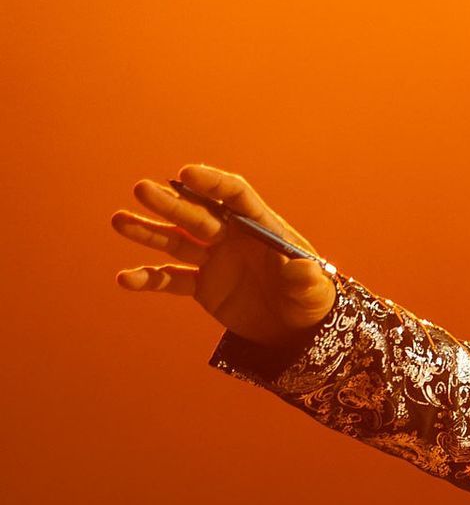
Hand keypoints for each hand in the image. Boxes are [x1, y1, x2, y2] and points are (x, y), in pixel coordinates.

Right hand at [111, 164, 337, 347]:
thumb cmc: (311, 301)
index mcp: (262, 228)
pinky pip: (170, 279)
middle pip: (198, 214)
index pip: (236, 196)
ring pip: (175, 241)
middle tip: (142, 190)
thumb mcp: (314, 291)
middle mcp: (233, 237)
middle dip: (171, 203)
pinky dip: (148, 279)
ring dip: (148, 231)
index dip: (213, 184)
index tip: (186, 174)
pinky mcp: (201, 285)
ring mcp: (214, 259)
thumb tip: (301, 268)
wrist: (296, 331)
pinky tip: (124, 280)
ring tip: (119, 220)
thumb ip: (305, 278)